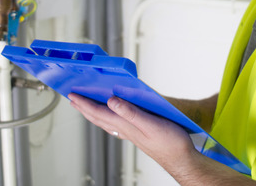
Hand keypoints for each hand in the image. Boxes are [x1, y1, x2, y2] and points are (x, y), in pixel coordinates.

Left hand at [67, 93, 196, 172]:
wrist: (182, 160)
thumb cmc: (170, 143)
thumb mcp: (151, 124)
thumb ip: (131, 112)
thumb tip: (111, 100)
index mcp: (125, 126)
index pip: (99, 112)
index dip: (84, 104)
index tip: (73, 95)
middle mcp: (125, 130)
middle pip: (98, 118)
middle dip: (84, 108)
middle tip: (73, 99)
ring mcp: (130, 134)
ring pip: (106, 122)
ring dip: (93, 113)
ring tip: (86, 106)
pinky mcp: (138, 135)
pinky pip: (116, 125)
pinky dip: (107, 118)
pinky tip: (110, 116)